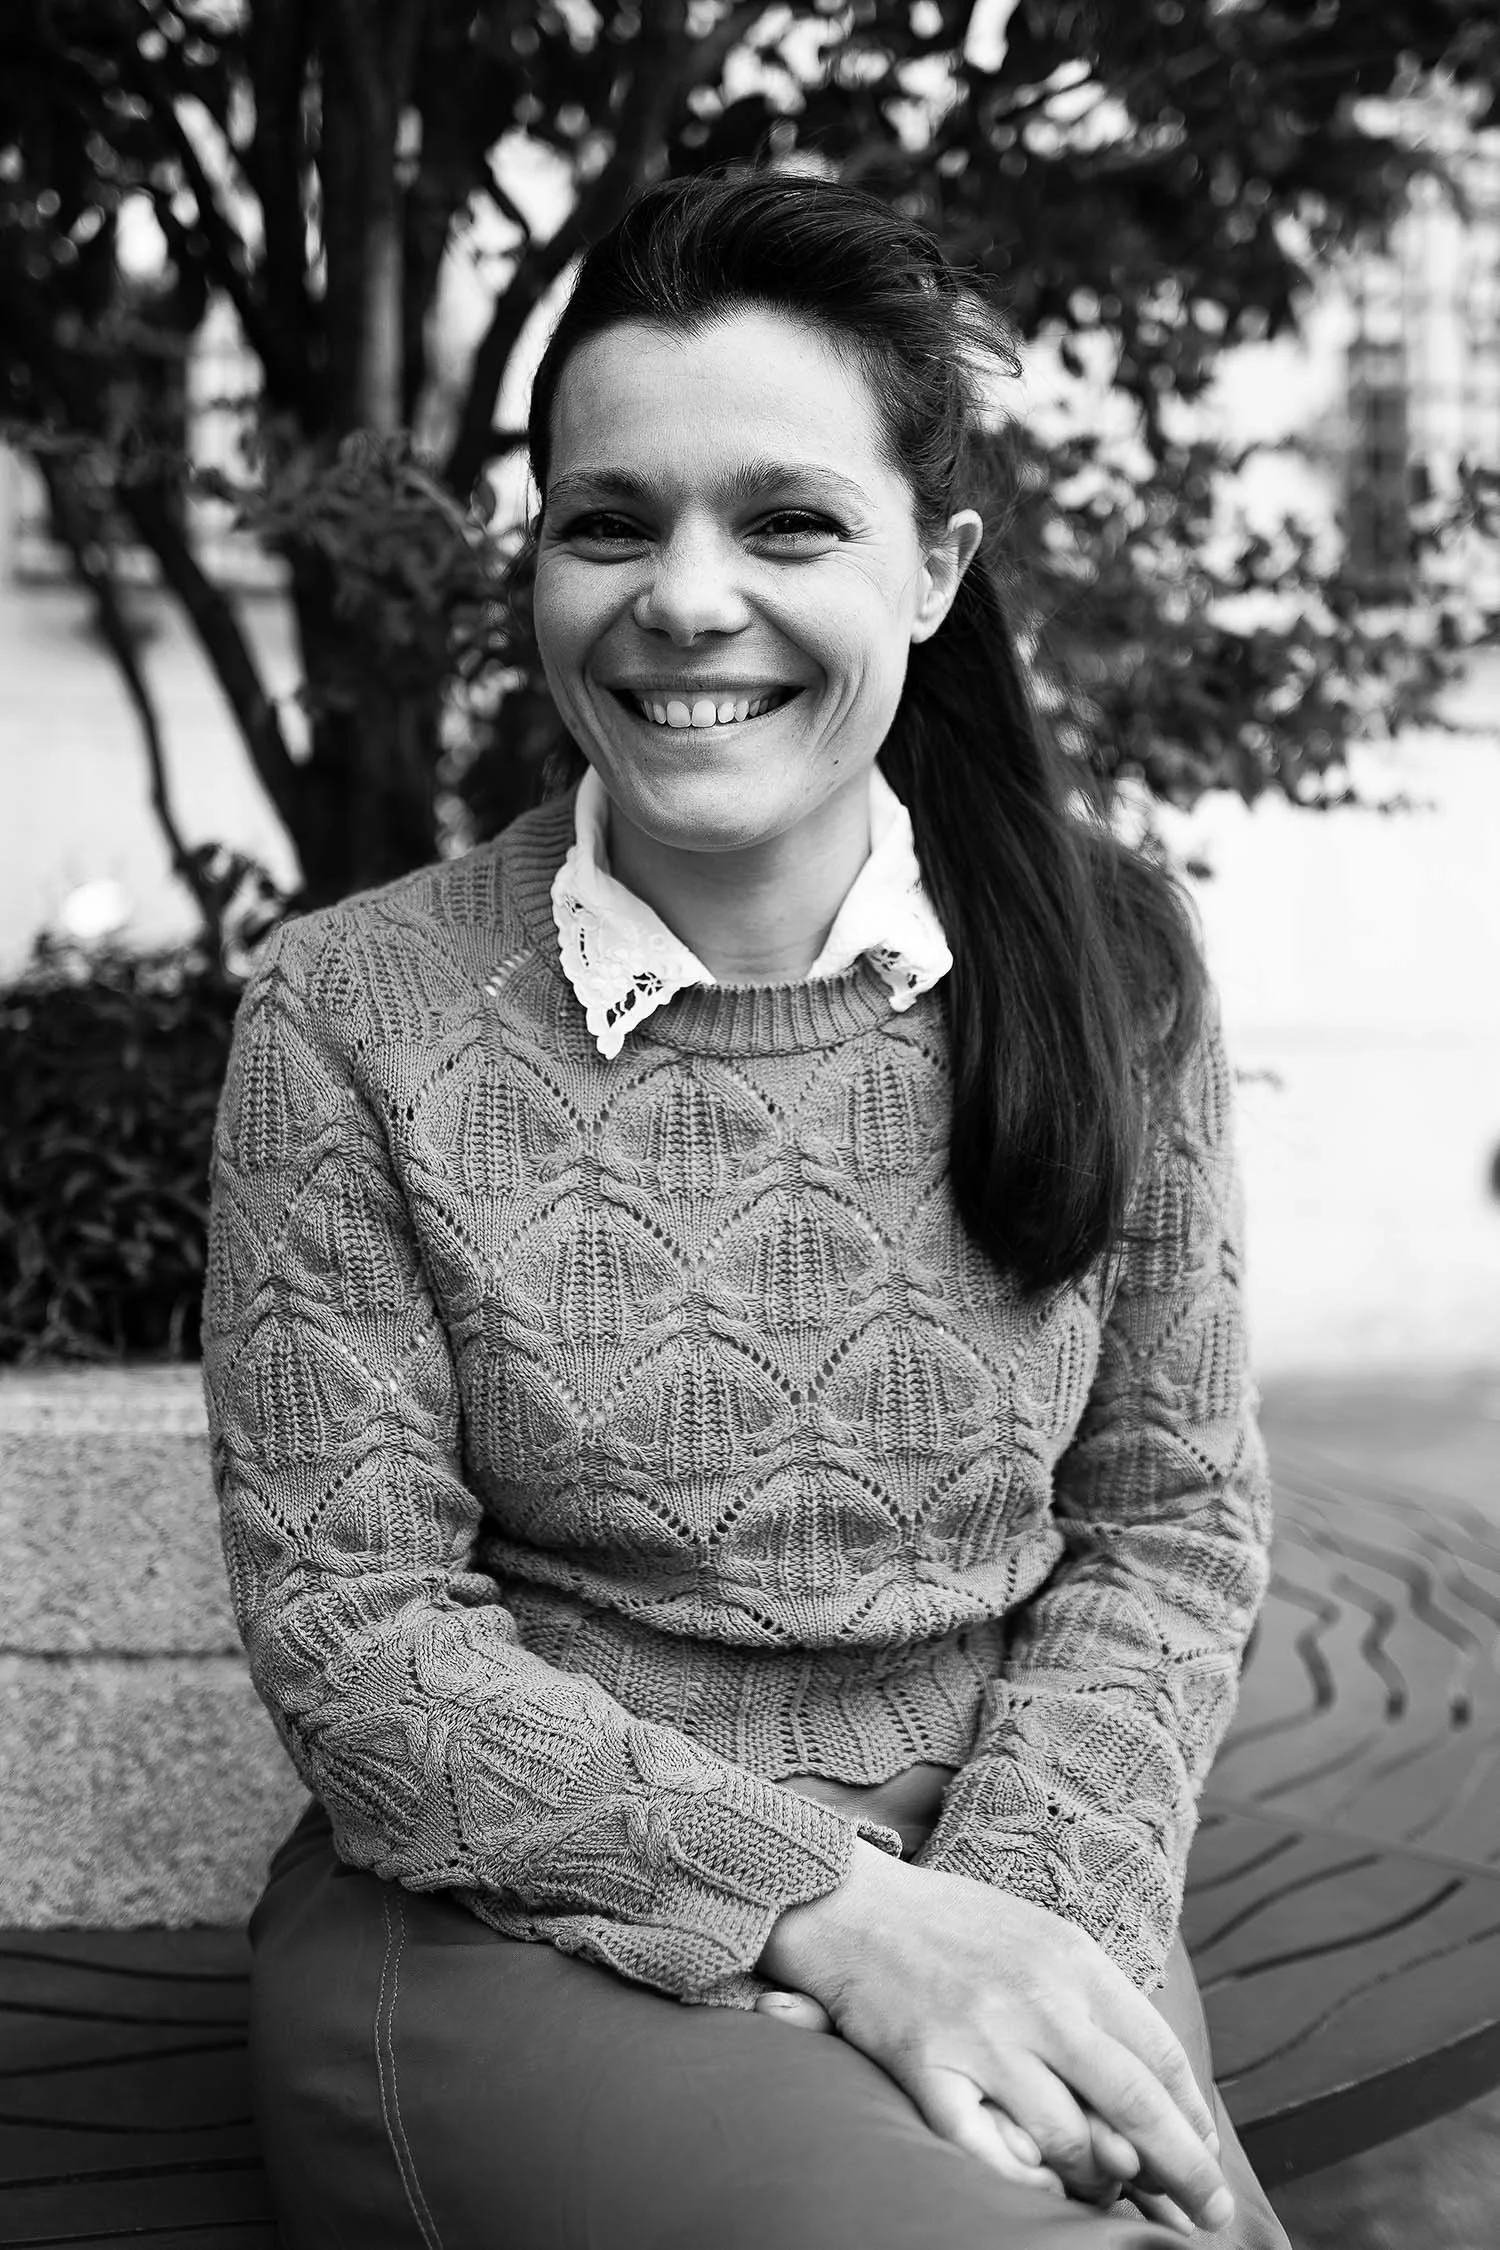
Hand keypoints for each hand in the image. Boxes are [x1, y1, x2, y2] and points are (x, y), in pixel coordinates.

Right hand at [759, 1841, 1233, 2234]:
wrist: (850, 1904)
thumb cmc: (952, 1926)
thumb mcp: (1040, 1937)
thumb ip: (1094, 2001)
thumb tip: (1153, 2091)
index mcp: (1073, 1958)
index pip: (1161, 2053)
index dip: (1193, 2119)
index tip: (1206, 2160)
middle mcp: (1037, 1997)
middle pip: (1135, 2104)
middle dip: (1183, 2173)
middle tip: (1207, 2217)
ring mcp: (980, 2035)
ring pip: (1070, 2141)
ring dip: (1096, 2182)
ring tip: (1103, 2192)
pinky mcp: (926, 2068)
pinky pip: (991, 2155)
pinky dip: (1026, 2186)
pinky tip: (1042, 2192)